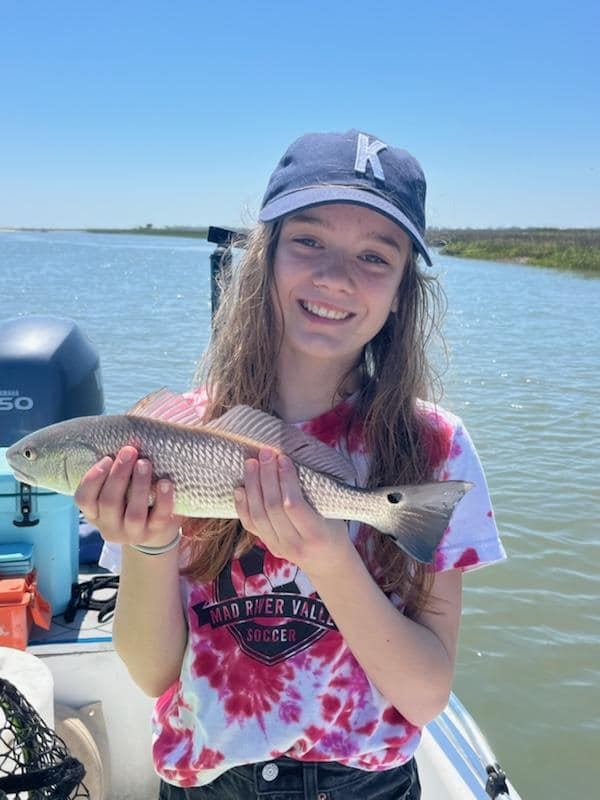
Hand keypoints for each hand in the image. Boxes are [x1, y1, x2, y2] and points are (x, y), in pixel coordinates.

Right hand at [74, 446, 182, 547]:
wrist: (156, 531)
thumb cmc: (132, 499)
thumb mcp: (118, 490)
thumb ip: (116, 470)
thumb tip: (129, 438)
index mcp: (95, 513)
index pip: (83, 499)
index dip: (92, 479)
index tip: (107, 458)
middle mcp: (110, 527)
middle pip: (109, 502)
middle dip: (119, 474)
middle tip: (129, 451)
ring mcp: (133, 533)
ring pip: (133, 513)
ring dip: (139, 485)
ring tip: (145, 463)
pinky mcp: (156, 533)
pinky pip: (159, 518)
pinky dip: (163, 499)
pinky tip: (166, 482)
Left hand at [233, 447, 352, 578]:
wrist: (327, 563)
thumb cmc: (334, 531)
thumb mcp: (334, 513)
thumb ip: (316, 493)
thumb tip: (297, 459)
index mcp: (316, 535)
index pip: (294, 505)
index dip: (286, 480)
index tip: (283, 458)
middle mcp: (294, 544)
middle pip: (272, 508)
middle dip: (267, 477)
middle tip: (265, 453)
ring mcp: (278, 547)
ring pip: (258, 515)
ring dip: (253, 486)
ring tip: (251, 463)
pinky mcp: (267, 545)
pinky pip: (250, 525)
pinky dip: (242, 505)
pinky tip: (240, 487)